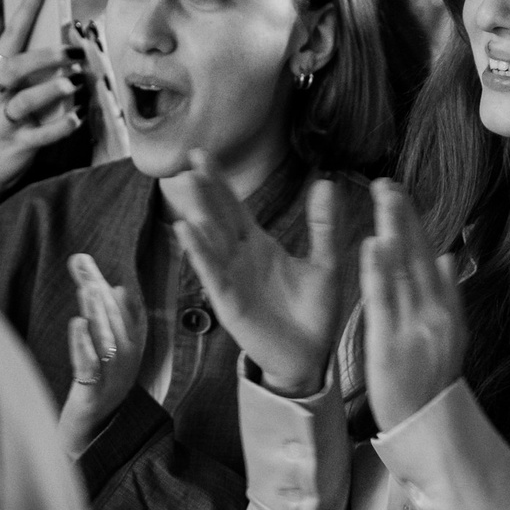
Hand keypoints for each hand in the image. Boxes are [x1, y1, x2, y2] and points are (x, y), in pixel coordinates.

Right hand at [0, 0, 87, 220]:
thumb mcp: (3, 87)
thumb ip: (25, 64)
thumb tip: (60, 32)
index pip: (9, 34)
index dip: (25, 8)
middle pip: (16, 68)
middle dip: (47, 56)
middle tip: (74, 51)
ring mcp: (3, 121)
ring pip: (25, 101)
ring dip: (53, 90)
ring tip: (76, 82)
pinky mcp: (16, 146)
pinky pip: (40, 135)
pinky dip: (61, 126)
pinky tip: (77, 117)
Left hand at [58, 253, 146, 455]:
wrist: (93, 434)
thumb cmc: (101, 388)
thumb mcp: (111, 350)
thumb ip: (113, 319)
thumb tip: (118, 287)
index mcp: (131, 346)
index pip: (119, 308)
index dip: (101, 282)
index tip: (82, 259)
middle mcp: (127, 359)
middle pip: (112, 318)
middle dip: (95, 287)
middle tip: (78, 262)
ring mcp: (113, 377)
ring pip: (106, 338)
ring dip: (95, 311)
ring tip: (84, 287)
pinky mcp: (95, 393)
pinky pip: (91, 366)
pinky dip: (84, 344)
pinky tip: (77, 324)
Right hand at [165, 156, 353, 397]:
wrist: (311, 356)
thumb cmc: (314, 312)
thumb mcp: (325, 263)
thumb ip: (324, 226)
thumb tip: (326, 183)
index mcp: (258, 245)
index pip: (234, 206)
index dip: (219, 181)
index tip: (201, 153)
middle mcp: (239, 258)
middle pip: (217, 216)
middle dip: (205, 188)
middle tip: (191, 156)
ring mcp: (231, 279)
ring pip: (210, 241)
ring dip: (197, 214)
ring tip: (184, 186)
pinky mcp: (229, 302)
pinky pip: (212, 273)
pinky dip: (200, 252)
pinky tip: (187, 231)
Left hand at [360, 179, 464, 430]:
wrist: (427, 427)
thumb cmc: (431, 383)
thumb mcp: (449, 338)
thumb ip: (448, 297)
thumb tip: (448, 256)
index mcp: (448, 312)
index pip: (430, 259)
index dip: (417, 225)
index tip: (402, 195)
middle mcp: (435, 315)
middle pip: (418, 257)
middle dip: (404, 218)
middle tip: (387, 183)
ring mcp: (414, 329)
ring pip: (403, 272)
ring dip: (394, 231)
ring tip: (382, 199)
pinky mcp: (390, 344)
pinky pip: (384, 302)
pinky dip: (379, 271)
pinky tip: (372, 245)